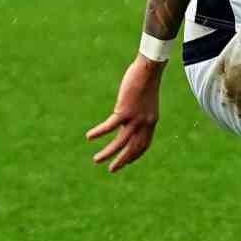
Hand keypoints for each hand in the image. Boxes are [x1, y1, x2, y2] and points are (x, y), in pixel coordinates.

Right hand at [86, 57, 163, 172]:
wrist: (149, 70)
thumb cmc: (146, 81)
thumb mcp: (144, 101)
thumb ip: (137, 112)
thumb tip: (125, 117)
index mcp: (150, 121)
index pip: (144, 144)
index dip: (136, 155)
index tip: (127, 162)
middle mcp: (145, 123)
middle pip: (133, 148)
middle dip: (123, 160)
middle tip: (112, 170)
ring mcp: (136, 118)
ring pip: (120, 142)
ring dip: (108, 153)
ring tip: (96, 160)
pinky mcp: (125, 110)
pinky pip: (110, 126)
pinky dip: (99, 132)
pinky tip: (89, 137)